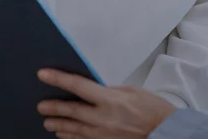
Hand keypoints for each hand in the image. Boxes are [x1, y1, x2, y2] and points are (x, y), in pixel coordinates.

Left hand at [37, 69, 174, 138]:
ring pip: (74, 130)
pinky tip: (64, 136)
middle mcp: (104, 119)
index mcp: (111, 100)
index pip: (78, 86)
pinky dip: (72, 138)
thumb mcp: (131, 92)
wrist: (166, 133)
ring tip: (48, 123)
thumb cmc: (153, 110)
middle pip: (72, 112)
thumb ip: (108, 91)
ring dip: (59, 126)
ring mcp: (104, 135)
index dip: (58, 79)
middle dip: (54, 108)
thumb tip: (91, 91)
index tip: (43, 74)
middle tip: (41, 106)